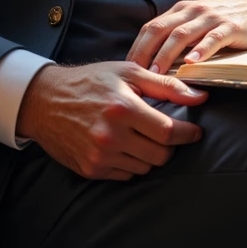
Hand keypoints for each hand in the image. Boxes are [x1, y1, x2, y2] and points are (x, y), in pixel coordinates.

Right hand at [16, 61, 206, 180]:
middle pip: (161, 155)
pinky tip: (122, 145)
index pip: (168, 131)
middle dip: (169, 145)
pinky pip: (126, 175)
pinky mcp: (91, 170)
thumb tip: (201, 97)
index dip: (188, 134)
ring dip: (149, 154)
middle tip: (164, 132)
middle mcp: (111, 136)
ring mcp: (99, 156)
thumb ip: (166, 85)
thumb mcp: (127, 73)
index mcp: (122, 108)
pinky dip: (131, 163)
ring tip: (139, 136)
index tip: (195, 132)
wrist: (45, 101)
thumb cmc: (90, 82)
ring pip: (145, 167)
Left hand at [126, 0, 246, 75]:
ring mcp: (211, 18)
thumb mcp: (196, 24)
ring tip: (157, 74)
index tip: (126, 71)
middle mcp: (191, 11)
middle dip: (145, 53)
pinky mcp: (231, 26)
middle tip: (135, 76)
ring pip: (182, 35)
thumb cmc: (224, 21)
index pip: (151, 28)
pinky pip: (212, 38)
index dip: (137, 49)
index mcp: (180, 11)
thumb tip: (152, 64)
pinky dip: (200, 50)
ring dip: (166, 55)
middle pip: (160, 30)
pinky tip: (192, 63)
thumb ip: (177, 37)